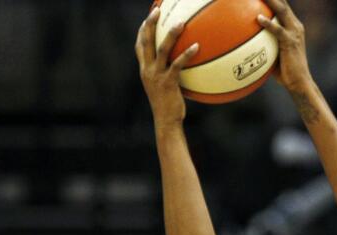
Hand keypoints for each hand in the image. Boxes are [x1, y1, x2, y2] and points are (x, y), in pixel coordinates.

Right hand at [136, 7, 199, 125]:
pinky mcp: (168, 83)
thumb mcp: (164, 87)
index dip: (142, 30)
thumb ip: (168, 73)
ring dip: (171, 34)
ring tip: (181, 22)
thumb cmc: (168, 106)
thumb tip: (181, 64)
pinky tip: (197, 46)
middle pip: (146, 42)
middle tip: (157, 10)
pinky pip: (177, 65)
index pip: (139, 46)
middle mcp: (147, 70)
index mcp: (145, 70)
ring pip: (161, 50)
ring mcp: (156, 76)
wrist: (166, 121)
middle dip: (150, 24)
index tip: (148, 17)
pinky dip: (187, 54)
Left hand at [256, 0, 311, 91]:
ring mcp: (294, 33)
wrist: (299, 83)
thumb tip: (245, 40)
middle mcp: (295, 25)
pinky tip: (258, 18)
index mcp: (292, 25)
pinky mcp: (291, 42)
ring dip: (270, 0)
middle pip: (283, 3)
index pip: (283, 5)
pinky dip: (268, 24)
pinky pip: (278, 30)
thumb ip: (265, 42)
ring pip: (282, 10)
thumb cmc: (284, 71)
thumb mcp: (274, 52)